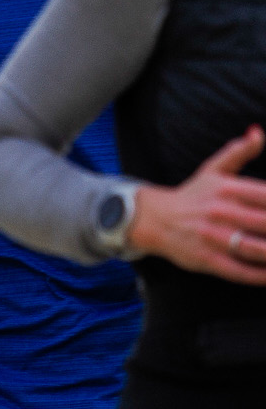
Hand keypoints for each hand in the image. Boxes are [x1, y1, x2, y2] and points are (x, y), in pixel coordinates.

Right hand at [129, 127, 265, 279]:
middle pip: (265, 223)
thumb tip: (257, 132)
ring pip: (256, 249)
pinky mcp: (207, 260)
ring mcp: (214, 238)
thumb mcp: (213, 170)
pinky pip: (239, 271)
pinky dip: (259, 276)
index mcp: (227, 189)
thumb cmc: (192, 195)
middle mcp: (221, 213)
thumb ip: (239, 151)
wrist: (153, 219)